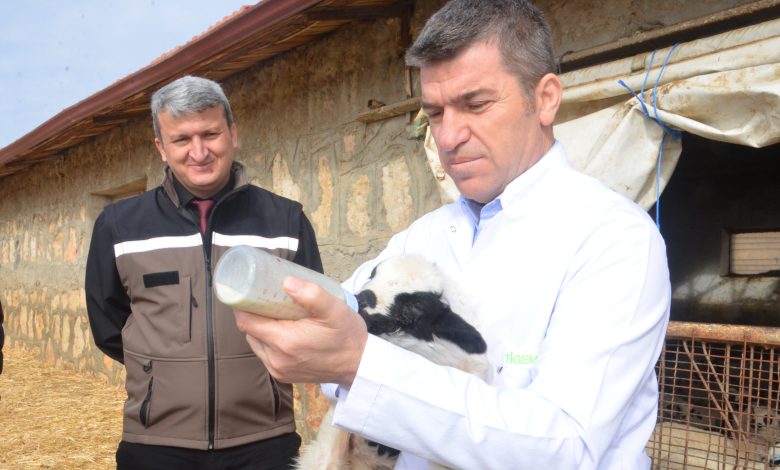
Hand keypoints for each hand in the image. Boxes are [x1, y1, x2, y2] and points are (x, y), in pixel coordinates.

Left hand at [233, 276, 367, 385]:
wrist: (359, 366)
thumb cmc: (347, 335)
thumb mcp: (335, 310)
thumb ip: (312, 295)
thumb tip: (287, 281)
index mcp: (284, 341)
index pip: (247, 322)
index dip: (242, 304)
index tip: (246, 289)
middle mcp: (276, 359)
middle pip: (249, 332)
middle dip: (253, 314)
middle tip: (264, 297)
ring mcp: (278, 370)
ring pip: (256, 343)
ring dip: (260, 328)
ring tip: (274, 313)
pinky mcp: (283, 376)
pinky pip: (265, 354)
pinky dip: (268, 341)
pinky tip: (282, 331)